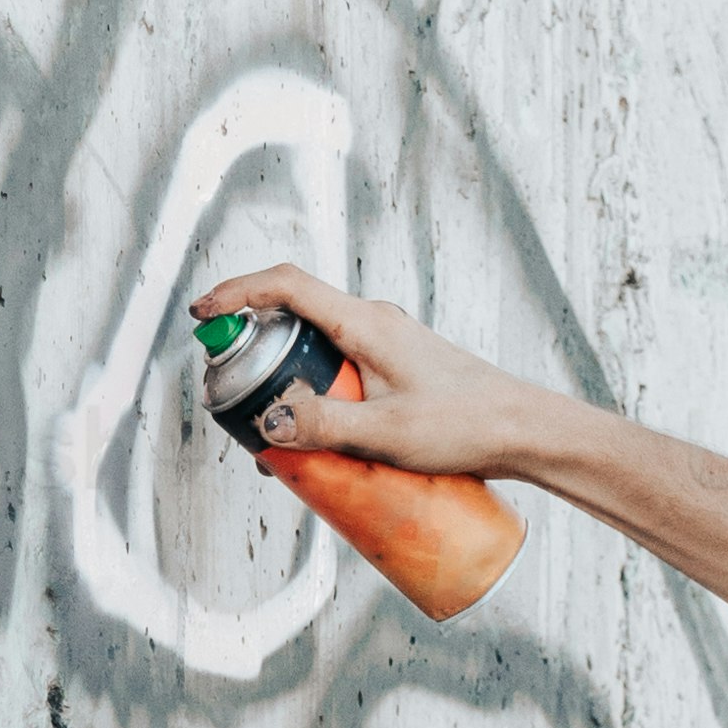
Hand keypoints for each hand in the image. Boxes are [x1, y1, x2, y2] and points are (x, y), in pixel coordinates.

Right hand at [193, 265, 545, 485]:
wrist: (523, 431)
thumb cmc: (467, 424)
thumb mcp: (387, 433)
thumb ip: (325, 425)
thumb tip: (270, 421)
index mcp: (364, 322)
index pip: (287, 286)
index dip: (238, 293)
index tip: (203, 314)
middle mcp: (372, 323)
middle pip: (294, 320)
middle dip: (254, 353)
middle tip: (234, 398)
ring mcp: (386, 344)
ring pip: (317, 351)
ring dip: (287, 381)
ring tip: (276, 437)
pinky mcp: (396, 369)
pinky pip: (341, 372)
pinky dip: (317, 395)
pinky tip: (320, 441)